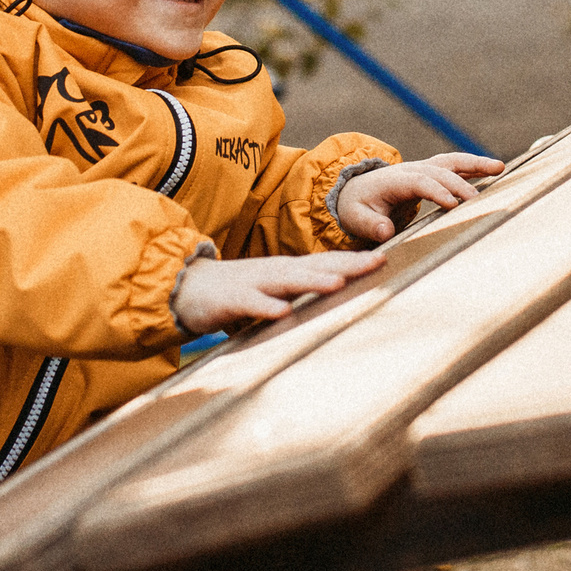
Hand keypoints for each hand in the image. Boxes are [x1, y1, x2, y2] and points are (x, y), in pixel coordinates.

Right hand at [170, 248, 384, 335]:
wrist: (186, 288)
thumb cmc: (237, 292)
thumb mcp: (275, 292)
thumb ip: (302, 295)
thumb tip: (337, 299)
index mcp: (287, 272)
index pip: (326, 262)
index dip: (354, 260)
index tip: (384, 258)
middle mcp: (275, 273)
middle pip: (315, 266)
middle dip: (346, 264)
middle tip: (376, 262)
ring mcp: (253, 284)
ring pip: (287, 280)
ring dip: (312, 281)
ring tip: (338, 282)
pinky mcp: (230, 299)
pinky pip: (250, 303)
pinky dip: (266, 307)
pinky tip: (282, 312)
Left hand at [333, 151, 503, 242]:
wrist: (356, 191)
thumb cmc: (357, 207)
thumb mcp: (356, 218)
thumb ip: (370, 225)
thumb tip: (385, 231)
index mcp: (393, 180)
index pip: (418, 181)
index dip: (436, 191)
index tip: (452, 205)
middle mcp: (410, 169)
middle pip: (439, 171)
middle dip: (459, 184)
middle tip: (477, 201)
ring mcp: (422, 168)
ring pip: (451, 162)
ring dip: (475, 164)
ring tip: (499, 168)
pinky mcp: (431, 172)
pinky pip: (455, 166)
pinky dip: (475, 166)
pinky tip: (496, 169)